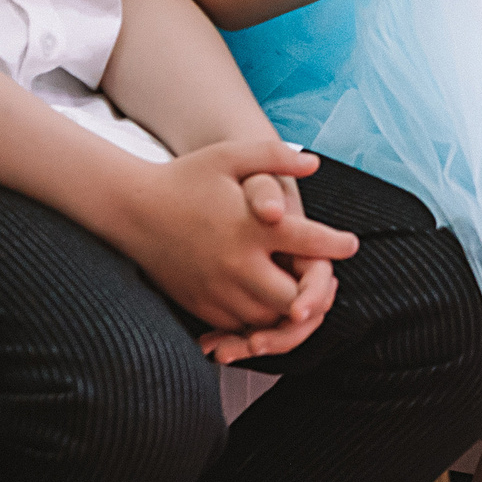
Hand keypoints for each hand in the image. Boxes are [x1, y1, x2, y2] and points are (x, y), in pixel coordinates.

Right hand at [116, 140, 357, 338]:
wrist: (132, 209)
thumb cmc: (185, 177)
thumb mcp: (229, 155)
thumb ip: (274, 155)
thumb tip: (314, 163)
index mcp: (250, 227)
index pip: (309, 243)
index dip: (336, 245)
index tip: (350, 244)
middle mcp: (236, 263)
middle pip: (293, 296)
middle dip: (316, 291)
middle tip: (327, 280)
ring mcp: (217, 289)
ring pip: (268, 318)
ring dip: (288, 309)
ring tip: (303, 295)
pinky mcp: (200, 304)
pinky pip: (239, 325)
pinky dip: (259, 321)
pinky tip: (268, 307)